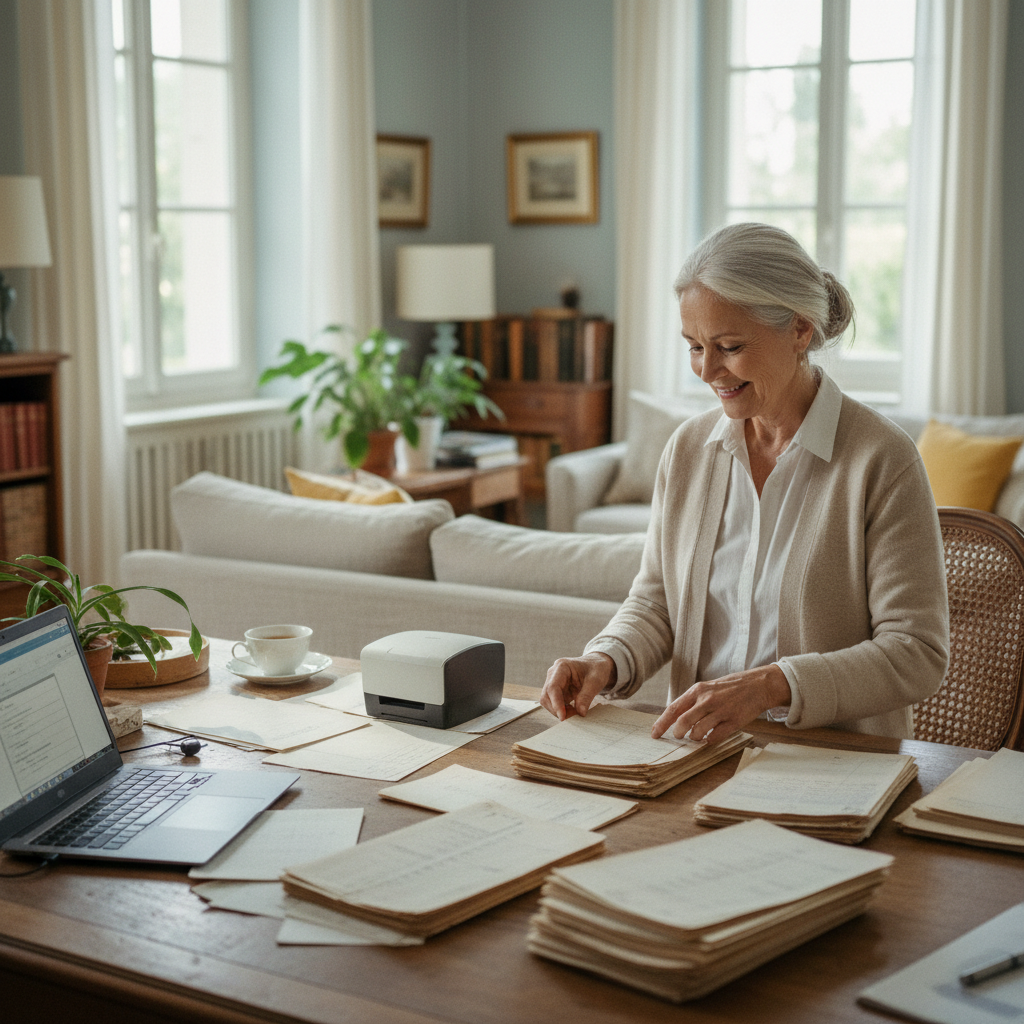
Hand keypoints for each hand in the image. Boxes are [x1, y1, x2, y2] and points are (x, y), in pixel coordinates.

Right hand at [540, 653, 615, 720]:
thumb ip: (587, 696)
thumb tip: (580, 713)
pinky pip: (554, 703)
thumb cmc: (596, 669)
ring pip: (548, 701)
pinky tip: (573, 710)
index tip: (563, 717)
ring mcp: (554, 682)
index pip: (553, 687)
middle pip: (546, 695)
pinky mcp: (558, 691)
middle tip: (573, 715)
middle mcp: (554, 674)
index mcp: (562, 667)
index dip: (556, 704)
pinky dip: (562, 710)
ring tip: (575, 712)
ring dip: (559, 710)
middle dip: (557, 709)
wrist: (597, 666)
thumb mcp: (596, 681)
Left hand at [651, 663, 790, 744]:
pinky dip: (710, 740)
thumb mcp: (707, 688)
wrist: (757, 685)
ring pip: (698, 731)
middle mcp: (707, 700)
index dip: (662, 723)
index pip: (673, 708)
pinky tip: (711, 737)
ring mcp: (720, 710)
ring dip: (695, 737)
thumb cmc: (730, 688)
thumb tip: (675, 718)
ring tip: (698, 736)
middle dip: (678, 733)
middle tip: (679, 736)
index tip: (655, 734)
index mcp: (697, 690)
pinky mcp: (733, 721)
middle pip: (683, 722)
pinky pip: (715, 737)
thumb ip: (692, 701)